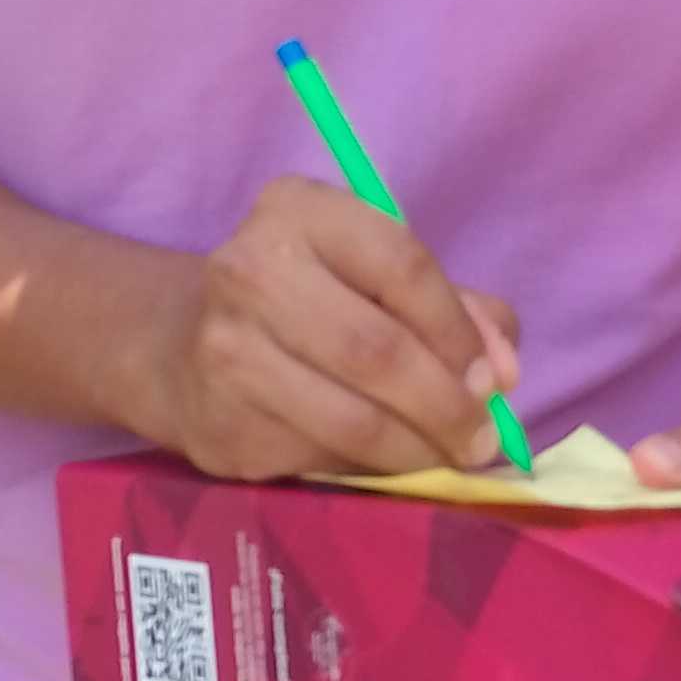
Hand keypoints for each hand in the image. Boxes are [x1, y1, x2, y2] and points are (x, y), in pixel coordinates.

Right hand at [136, 177, 519, 482]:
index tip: (493, 378)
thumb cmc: (307, 304)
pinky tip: (387, 464)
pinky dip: (371, 470)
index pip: (402, 264)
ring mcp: (225, 350)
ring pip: (353, 419)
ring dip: (418, 450)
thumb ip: (460, 311)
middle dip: (446, 404)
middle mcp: (249, 269)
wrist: (177, 348)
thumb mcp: (377, 277)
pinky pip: (321, 458)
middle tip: (480, 438)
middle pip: (377, 349)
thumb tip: (503, 373)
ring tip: (447, 457)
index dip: (459, 331)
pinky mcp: (219, 424)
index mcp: (297, 210)